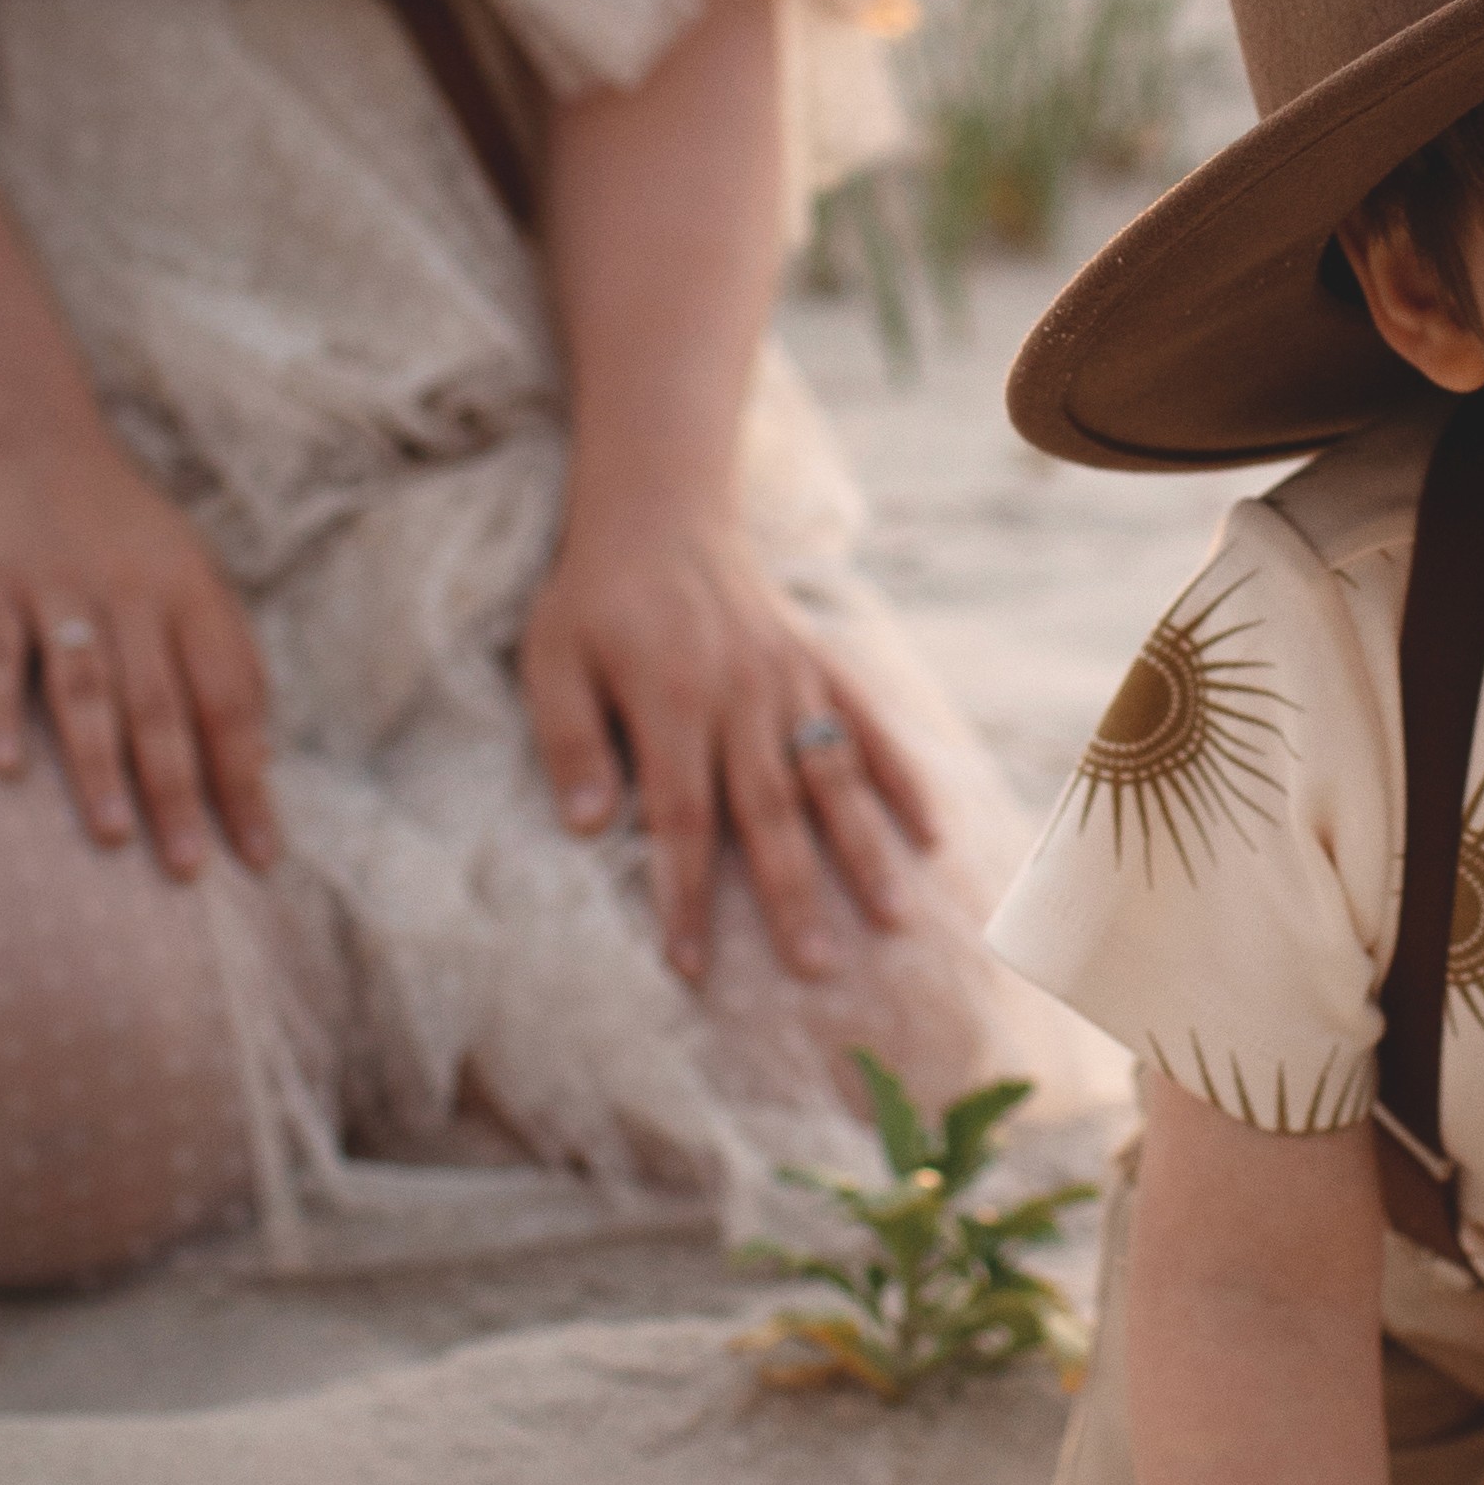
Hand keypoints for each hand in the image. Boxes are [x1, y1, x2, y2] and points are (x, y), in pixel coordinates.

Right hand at [0, 425, 280, 884]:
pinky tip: (5, 767)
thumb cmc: (122, 529)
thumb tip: (259, 759)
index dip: (246, 780)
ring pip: (86, 687)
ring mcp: (58, 587)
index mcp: (193, 593)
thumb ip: (225, 657)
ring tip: (113, 836)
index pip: (230, 700)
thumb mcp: (193, 575)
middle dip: (179, 791)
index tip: (258, 856)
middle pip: (161, 705)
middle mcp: (131, 592)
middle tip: (188, 869)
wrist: (27, 438)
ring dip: (99, 765)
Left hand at [518, 510, 930, 986]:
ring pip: (832, 777)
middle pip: (770, 811)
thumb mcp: (552, 662)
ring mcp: (791, 681)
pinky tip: (931, 837)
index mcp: (672, 701)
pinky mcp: (822, 666)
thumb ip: (570, 743)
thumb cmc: (595, 602)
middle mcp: (742, 696)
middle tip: (817, 969)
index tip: (689, 965)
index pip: (682, 819)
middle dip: (792, 895)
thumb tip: (588, 829)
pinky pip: (871, 728)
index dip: (686, 895)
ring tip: (894, 920)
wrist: (661, 516)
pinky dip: (904, 780)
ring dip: (863, 851)